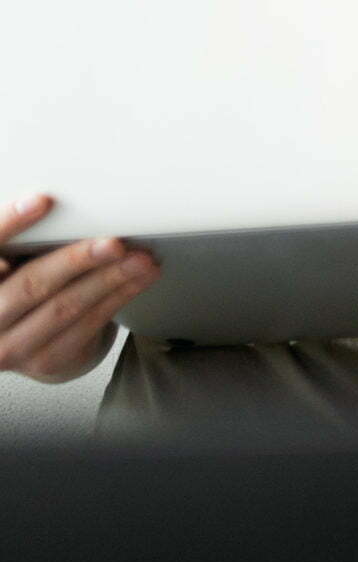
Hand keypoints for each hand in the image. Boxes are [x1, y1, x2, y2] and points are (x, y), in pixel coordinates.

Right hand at [0, 195, 157, 381]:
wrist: (23, 341)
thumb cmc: (20, 283)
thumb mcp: (14, 258)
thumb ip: (20, 239)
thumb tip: (59, 202)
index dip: (9, 223)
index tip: (43, 201)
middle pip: (30, 285)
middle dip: (76, 260)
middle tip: (113, 242)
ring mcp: (12, 346)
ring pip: (65, 307)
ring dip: (110, 279)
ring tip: (141, 259)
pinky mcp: (46, 360)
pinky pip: (88, 324)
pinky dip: (120, 296)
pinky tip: (140, 277)